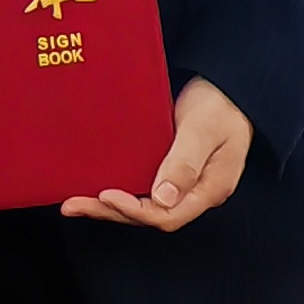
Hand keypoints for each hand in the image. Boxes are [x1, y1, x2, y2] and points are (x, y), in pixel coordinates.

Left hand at [65, 76, 250, 232]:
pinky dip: (119, 189)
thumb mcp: (203, 130)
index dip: (134, 210)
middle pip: (150, 215)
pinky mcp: (170, 171)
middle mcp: (194, 193)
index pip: (167, 215)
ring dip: (109, 205)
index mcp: (209, 189)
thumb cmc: (221, 106)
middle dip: (111, 212)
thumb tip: (162, 198)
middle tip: (74, 205)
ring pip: (143, 204)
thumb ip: (184, 163)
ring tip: (74, 202)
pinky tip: (96, 186)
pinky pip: (143, 188)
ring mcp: (182, 184)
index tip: (105, 195)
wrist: (229, 88)